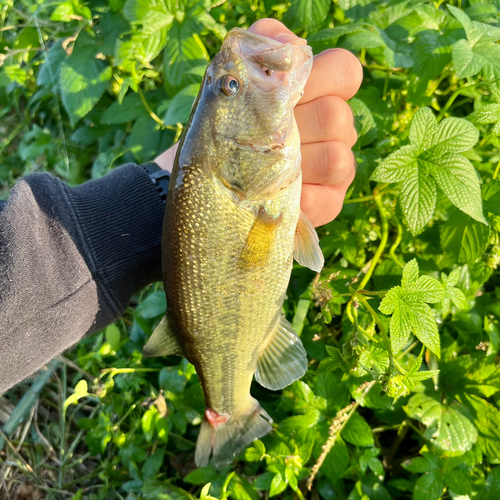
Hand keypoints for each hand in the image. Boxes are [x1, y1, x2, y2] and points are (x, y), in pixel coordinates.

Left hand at [155, 19, 361, 227]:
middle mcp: (332, 128)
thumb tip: (289, 44)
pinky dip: (297, 198)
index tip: (293, 91)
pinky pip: (326, 199)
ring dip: (296, 165)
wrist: (210, 176)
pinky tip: (272, 195)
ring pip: (337, 159)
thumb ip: (261, 45)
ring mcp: (333, 167)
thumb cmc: (226, 123)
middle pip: (337, 117)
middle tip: (261, 136)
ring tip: (263, 168)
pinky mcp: (328, 202)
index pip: (346, 71)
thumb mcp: (234, 78)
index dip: (326, 77)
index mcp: (317, 92)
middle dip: (295, 127)